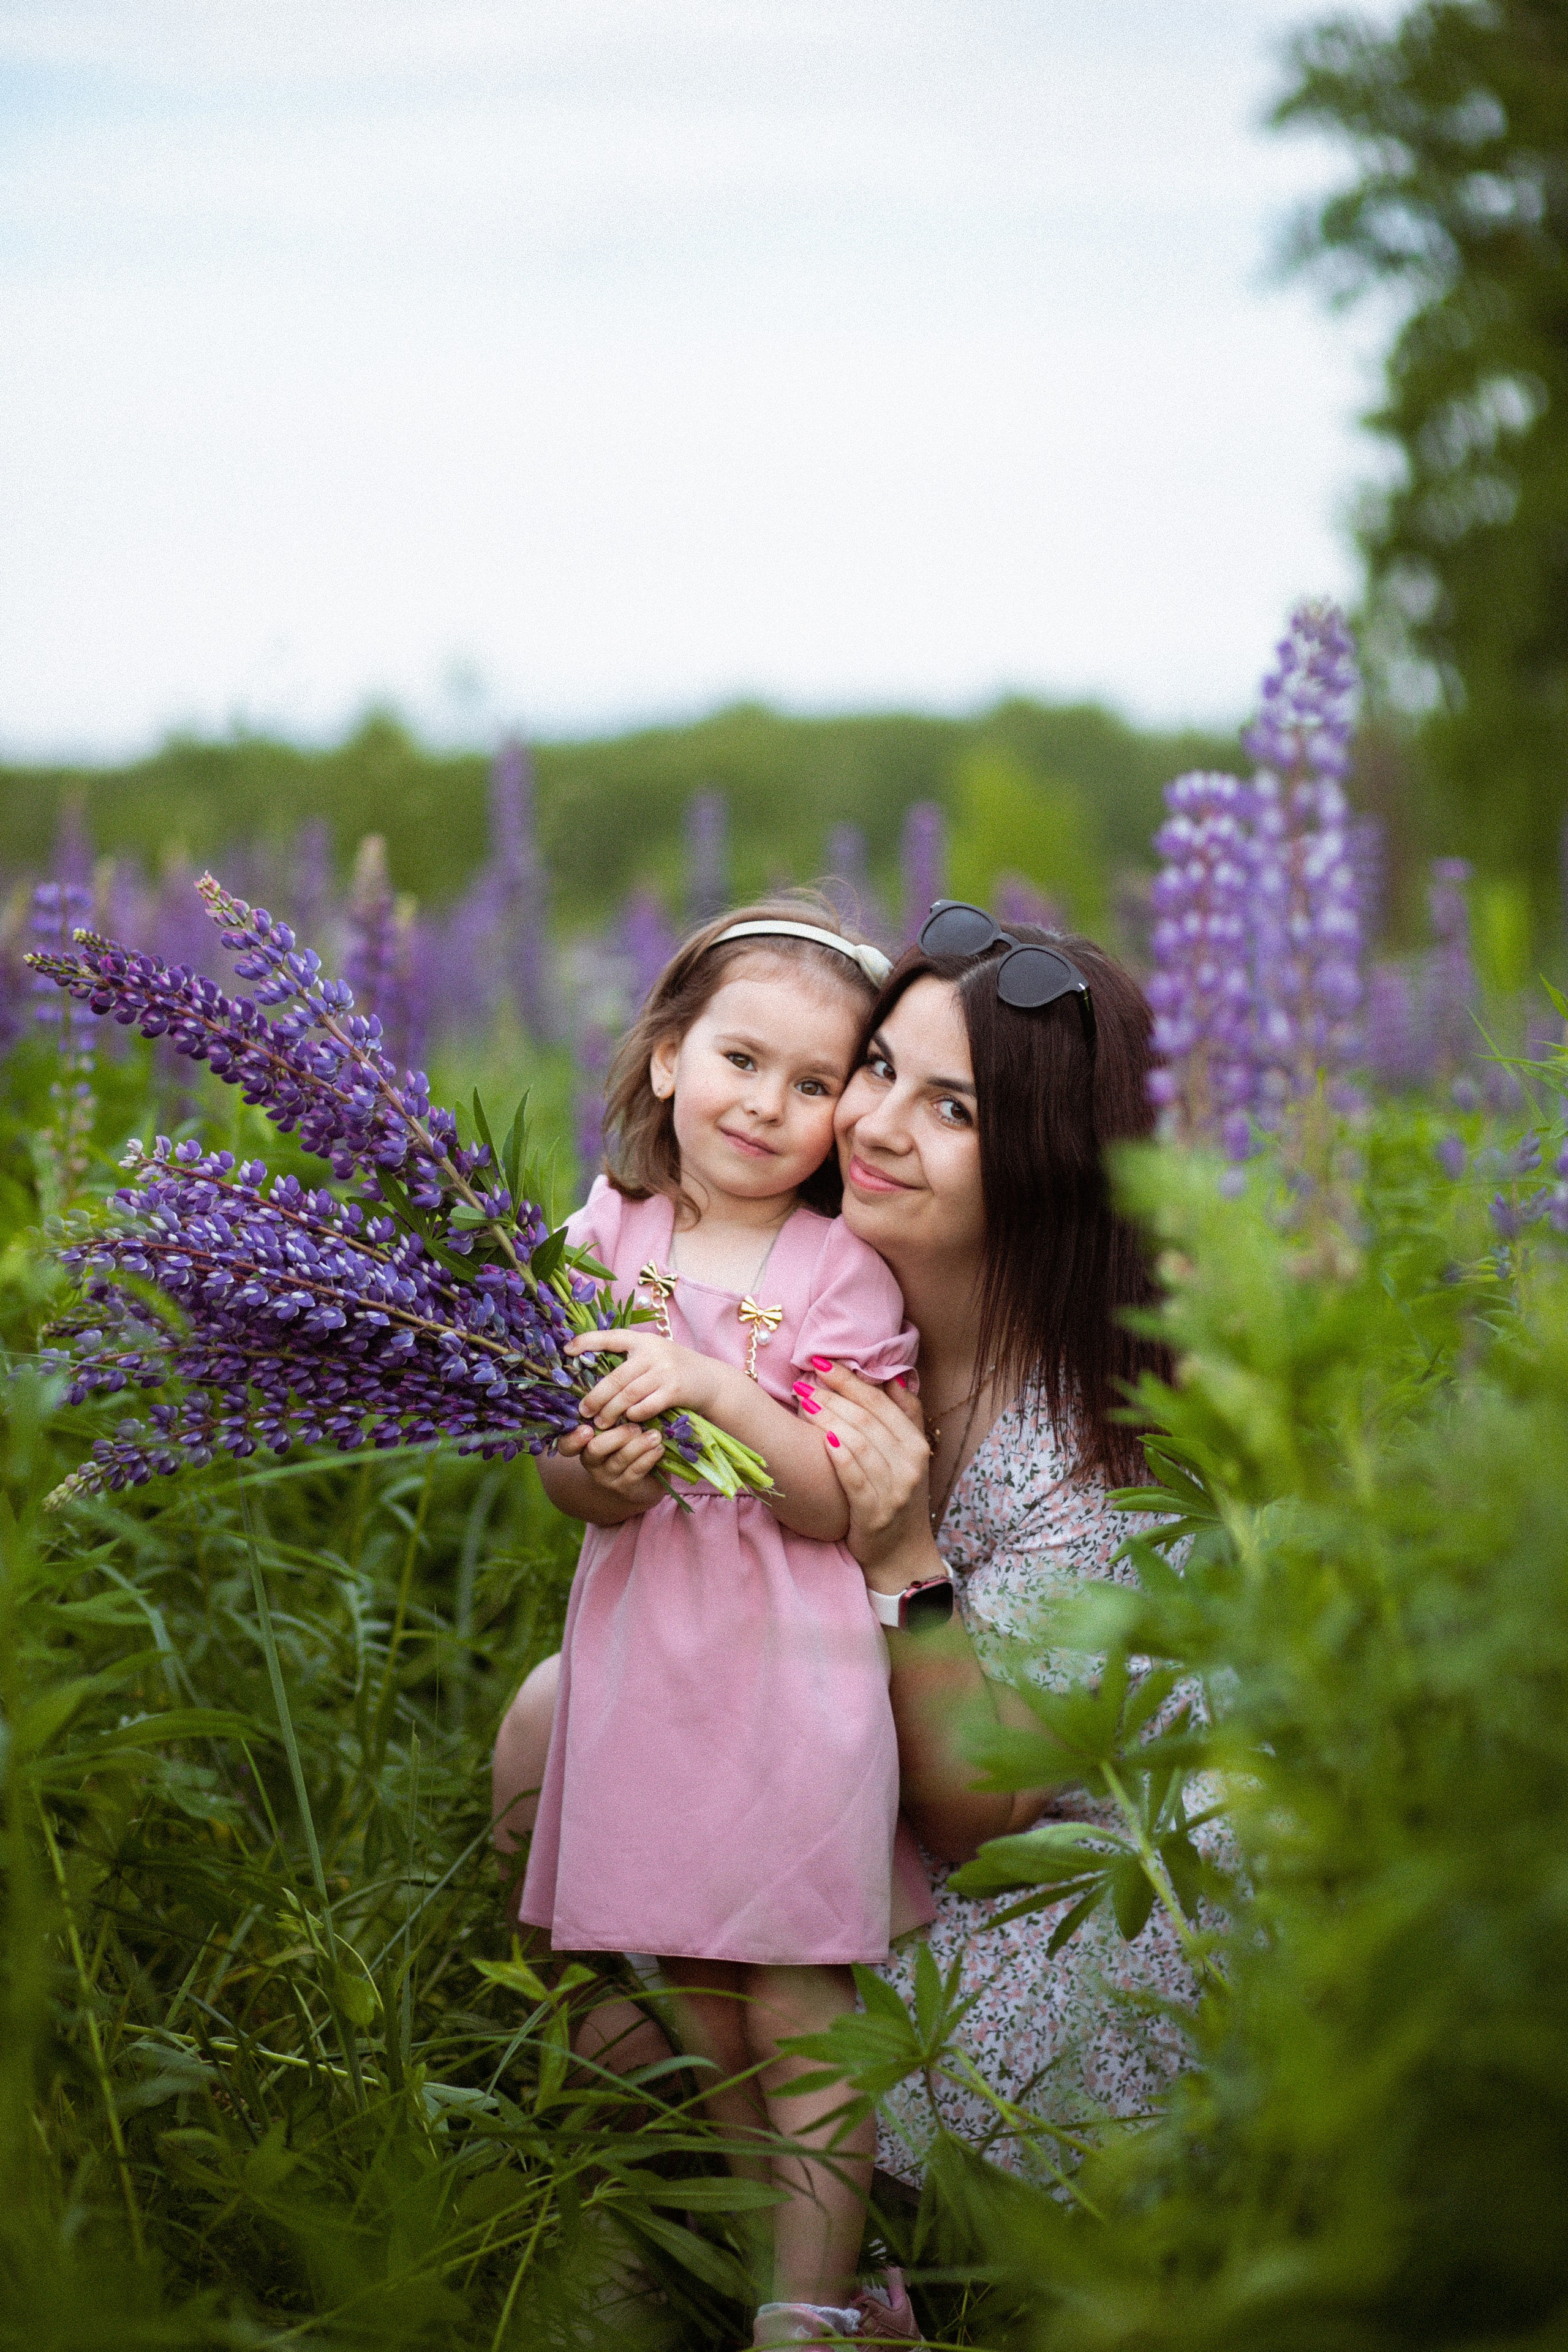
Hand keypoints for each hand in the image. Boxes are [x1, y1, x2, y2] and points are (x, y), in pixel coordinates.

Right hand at [554, 1413, 665, 1504]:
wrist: (649, 1472)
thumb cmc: (632, 1438)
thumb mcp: (620, 1422)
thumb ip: (614, 1411)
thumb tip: (620, 1388)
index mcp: (583, 1442)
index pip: (567, 1444)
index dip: (573, 1438)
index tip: (587, 1428)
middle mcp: (590, 1460)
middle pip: (595, 1449)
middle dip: (617, 1436)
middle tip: (636, 1427)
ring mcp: (606, 1476)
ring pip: (619, 1460)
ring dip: (639, 1445)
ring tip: (655, 1435)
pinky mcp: (624, 1487)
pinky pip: (635, 1471)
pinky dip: (648, 1457)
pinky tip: (659, 1448)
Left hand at [565, 1328, 717, 1427]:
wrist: (712, 1381)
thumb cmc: (675, 1371)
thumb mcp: (654, 1356)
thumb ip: (631, 1360)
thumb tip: (592, 1374)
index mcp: (643, 1340)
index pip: (612, 1337)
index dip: (588, 1341)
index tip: (567, 1349)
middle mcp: (653, 1351)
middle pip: (616, 1377)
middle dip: (596, 1397)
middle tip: (583, 1411)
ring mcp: (665, 1370)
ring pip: (629, 1394)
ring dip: (612, 1411)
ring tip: (600, 1423)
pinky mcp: (675, 1389)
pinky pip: (647, 1405)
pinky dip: (635, 1415)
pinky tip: (629, 1421)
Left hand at [802, 1365, 938, 1580]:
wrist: (902, 1553)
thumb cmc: (898, 1498)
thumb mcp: (911, 1458)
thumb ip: (907, 1417)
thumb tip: (896, 1378)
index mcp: (917, 1445)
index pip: (881, 1403)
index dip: (850, 1380)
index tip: (820, 1363)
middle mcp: (910, 1465)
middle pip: (867, 1420)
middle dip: (832, 1397)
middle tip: (802, 1384)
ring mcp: (894, 1490)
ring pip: (859, 1444)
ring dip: (828, 1419)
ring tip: (802, 1404)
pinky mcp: (875, 1513)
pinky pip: (855, 1478)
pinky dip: (839, 1457)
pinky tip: (822, 1439)